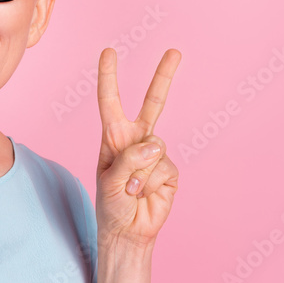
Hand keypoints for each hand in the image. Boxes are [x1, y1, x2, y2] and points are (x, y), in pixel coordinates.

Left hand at [95, 47, 180, 251]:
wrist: (128, 231)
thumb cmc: (111, 205)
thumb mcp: (108, 181)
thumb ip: (128, 160)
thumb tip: (154, 145)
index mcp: (114, 137)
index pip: (110, 102)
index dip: (109, 77)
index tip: (109, 52)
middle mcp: (137, 140)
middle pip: (153, 103)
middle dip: (164, 77)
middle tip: (175, 51)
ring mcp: (156, 154)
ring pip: (154, 148)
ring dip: (139, 173)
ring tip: (131, 190)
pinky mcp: (170, 170)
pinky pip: (162, 168)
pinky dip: (149, 184)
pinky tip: (144, 194)